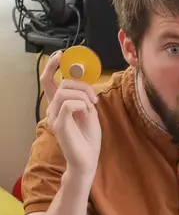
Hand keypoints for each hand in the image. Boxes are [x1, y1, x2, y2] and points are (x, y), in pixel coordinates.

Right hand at [45, 54, 101, 179]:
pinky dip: (81, 104)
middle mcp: (53, 108)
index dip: (53, 65)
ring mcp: (54, 116)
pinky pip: (68, 104)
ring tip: (92, 108)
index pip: (49, 80)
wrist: (88, 160)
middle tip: (94, 99)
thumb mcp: (90, 112)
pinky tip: (87, 112)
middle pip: (63, 83)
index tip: (62, 55)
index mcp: (60, 104)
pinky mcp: (59, 125)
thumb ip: (85, 97)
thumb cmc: (89, 138)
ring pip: (66, 91)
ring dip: (84, 96)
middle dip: (83, 85)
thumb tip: (84, 82)